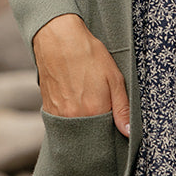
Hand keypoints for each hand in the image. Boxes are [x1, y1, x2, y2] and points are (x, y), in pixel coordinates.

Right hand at [32, 13, 130, 136]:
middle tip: (101, 111)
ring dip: (84, 124)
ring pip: (75, 130)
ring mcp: (59, 114)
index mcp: (94, 111)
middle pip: (89, 135)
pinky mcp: (48, 108)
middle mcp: (74, 117)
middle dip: (97, 131)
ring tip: (88, 104)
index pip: (106, 135)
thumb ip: (123, 108)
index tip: (114, 123)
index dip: (112, 131)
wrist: (58, 39)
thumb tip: (127, 132)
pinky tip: (75, 104)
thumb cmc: (88, 55)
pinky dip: (70, 119)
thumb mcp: (114, 78)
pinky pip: (62, 123)